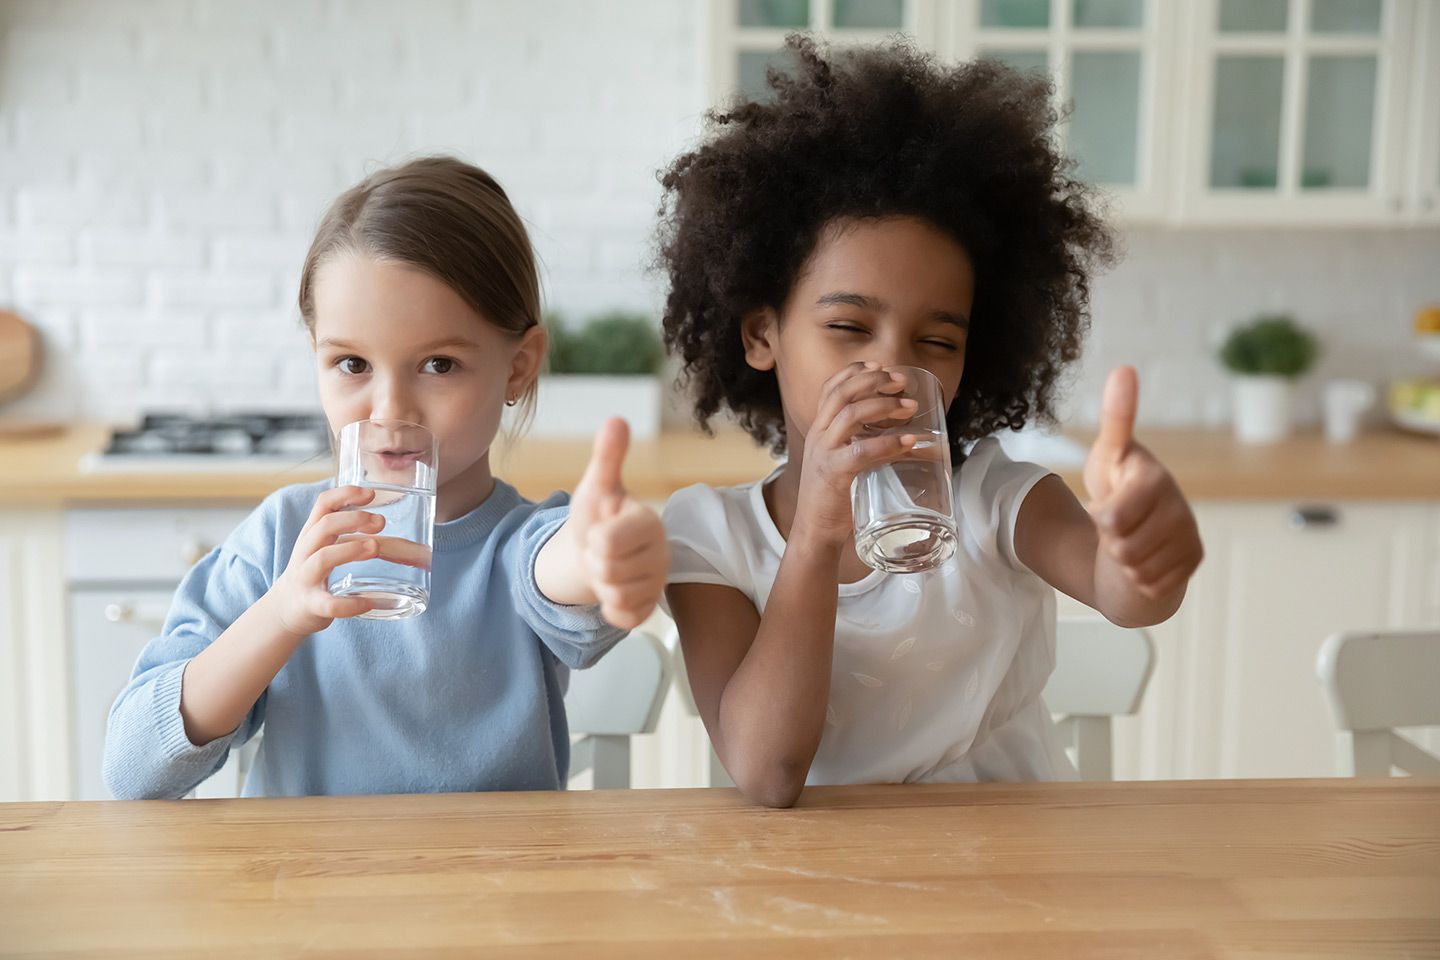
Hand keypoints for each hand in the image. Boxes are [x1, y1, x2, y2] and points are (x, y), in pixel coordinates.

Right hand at [268, 485, 422, 636]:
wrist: (285, 609)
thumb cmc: (312, 571)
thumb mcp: (323, 545)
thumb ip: (348, 532)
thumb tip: (393, 526)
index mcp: (312, 534)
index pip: (323, 504)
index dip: (345, 494)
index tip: (371, 493)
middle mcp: (306, 552)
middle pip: (324, 526)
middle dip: (354, 519)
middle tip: (381, 522)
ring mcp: (306, 578)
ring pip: (323, 558)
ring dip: (351, 550)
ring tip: (374, 547)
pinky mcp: (311, 604)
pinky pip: (329, 604)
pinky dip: (349, 604)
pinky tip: (368, 603)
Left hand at [568, 418, 668, 628]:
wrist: (592, 551)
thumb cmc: (598, 516)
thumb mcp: (597, 486)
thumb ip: (607, 456)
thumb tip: (616, 419)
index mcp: (650, 522)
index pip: (609, 542)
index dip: (595, 538)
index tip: (602, 529)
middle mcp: (662, 553)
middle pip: (609, 571)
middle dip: (596, 563)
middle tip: (602, 551)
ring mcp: (658, 582)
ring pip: (616, 595)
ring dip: (601, 585)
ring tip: (607, 567)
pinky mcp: (651, 607)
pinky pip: (625, 618)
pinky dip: (611, 609)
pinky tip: (613, 591)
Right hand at [794, 361, 920, 545]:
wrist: (814, 531)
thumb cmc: (835, 498)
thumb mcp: (845, 463)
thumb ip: (866, 447)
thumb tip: (909, 440)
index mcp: (819, 430)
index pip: (830, 389)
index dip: (853, 371)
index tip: (879, 364)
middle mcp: (818, 436)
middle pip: (841, 394)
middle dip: (873, 381)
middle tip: (901, 381)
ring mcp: (824, 454)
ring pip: (851, 414)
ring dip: (884, 406)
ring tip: (910, 407)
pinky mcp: (834, 474)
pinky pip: (862, 451)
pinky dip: (888, 443)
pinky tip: (909, 441)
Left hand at [1083, 366, 1202, 600]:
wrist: (1137, 528)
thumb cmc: (1118, 486)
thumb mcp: (1108, 455)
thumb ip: (1116, 418)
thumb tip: (1124, 369)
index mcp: (1155, 478)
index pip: (1111, 520)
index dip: (1100, 519)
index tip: (1106, 504)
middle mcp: (1180, 506)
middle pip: (1122, 549)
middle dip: (1111, 542)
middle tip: (1118, 526)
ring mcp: (1190, 535)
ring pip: (1137, 570)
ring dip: (1124, 561)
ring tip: (1130, 539)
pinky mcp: (1193, 560)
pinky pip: (1151, 585)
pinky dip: (1140, 577)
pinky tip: (1145, 557)